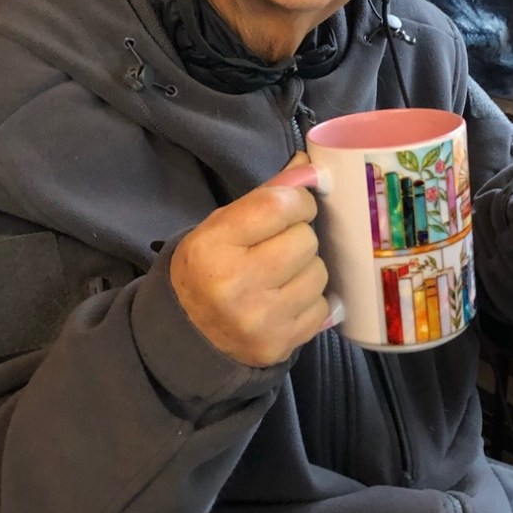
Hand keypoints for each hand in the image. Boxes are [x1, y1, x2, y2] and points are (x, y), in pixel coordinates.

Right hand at [170, 152, 328, 366]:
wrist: (190, 335)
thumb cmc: (208, 269)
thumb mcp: (221, 226)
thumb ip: (266, 195)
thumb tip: (310, 167)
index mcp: (212, 246)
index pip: (279, 205)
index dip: (298, 201)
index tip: (295, 208)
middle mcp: (235, 283)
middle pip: (305, 240)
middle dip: (299, 238)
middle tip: (279, 247)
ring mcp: (259, 319)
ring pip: (318, 273)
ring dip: (307, 270)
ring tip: (282, 276)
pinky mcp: (279, 344)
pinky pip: (322, 308)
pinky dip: (310, 301)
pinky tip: (286, 302)